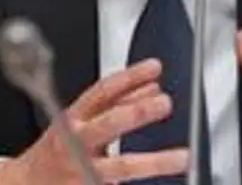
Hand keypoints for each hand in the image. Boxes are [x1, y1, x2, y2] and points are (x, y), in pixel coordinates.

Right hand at [0, 58, 187, 183]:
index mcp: (73, 118)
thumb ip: (116, 104)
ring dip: (154, 162)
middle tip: (165, 103)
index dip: (129, 77)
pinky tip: (165, 180)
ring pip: (122, 166)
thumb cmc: (58, 149)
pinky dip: (142, 181)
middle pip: (110, 124)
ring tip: (183, 157)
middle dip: (138, 112)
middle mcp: (76, 143)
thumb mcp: (82, 120)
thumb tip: (152, 88)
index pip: (102, 91)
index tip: (154, 68)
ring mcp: (81, 172)